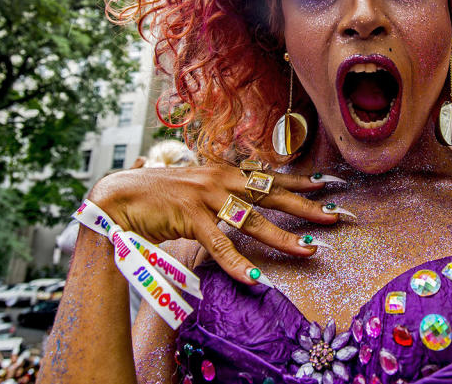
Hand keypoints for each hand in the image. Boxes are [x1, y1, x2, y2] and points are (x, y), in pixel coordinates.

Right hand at [87, 164, 337, 283]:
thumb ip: (220, 195)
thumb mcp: (196, 189)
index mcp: (223, 171)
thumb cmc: (157, 196)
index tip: (325, 185)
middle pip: (271, 194)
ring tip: (308, 249)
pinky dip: (238, 264)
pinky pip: (220, 246)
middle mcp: (219, 179)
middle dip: (305, 206)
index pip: (268, 176)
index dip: (297, 181)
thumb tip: (244, 202)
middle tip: (333, 216)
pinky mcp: (190, 217)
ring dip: (283, 236)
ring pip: (253, 220)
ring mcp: (206, 196)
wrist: (118, 198)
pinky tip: (256, 279)